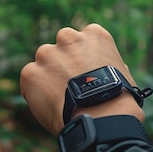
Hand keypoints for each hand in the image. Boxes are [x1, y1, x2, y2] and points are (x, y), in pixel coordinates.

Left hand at [20, 24, 143, 136]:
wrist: (102, 117)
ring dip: (48, 78)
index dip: (83, 60)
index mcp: (94, 34)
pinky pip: (30, 81)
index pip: (82, 41)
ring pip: (43, 64)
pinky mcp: (30, 72)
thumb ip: (105, 63)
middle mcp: (68, 37)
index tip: (85, 74)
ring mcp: (47, 53)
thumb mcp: (122, 73)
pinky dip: (36, 93)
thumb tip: (100, 69)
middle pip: (60, 49)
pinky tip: (51, 107)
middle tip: (69, 87)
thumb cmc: (118, 99)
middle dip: (62, 64)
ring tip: (61, 100)